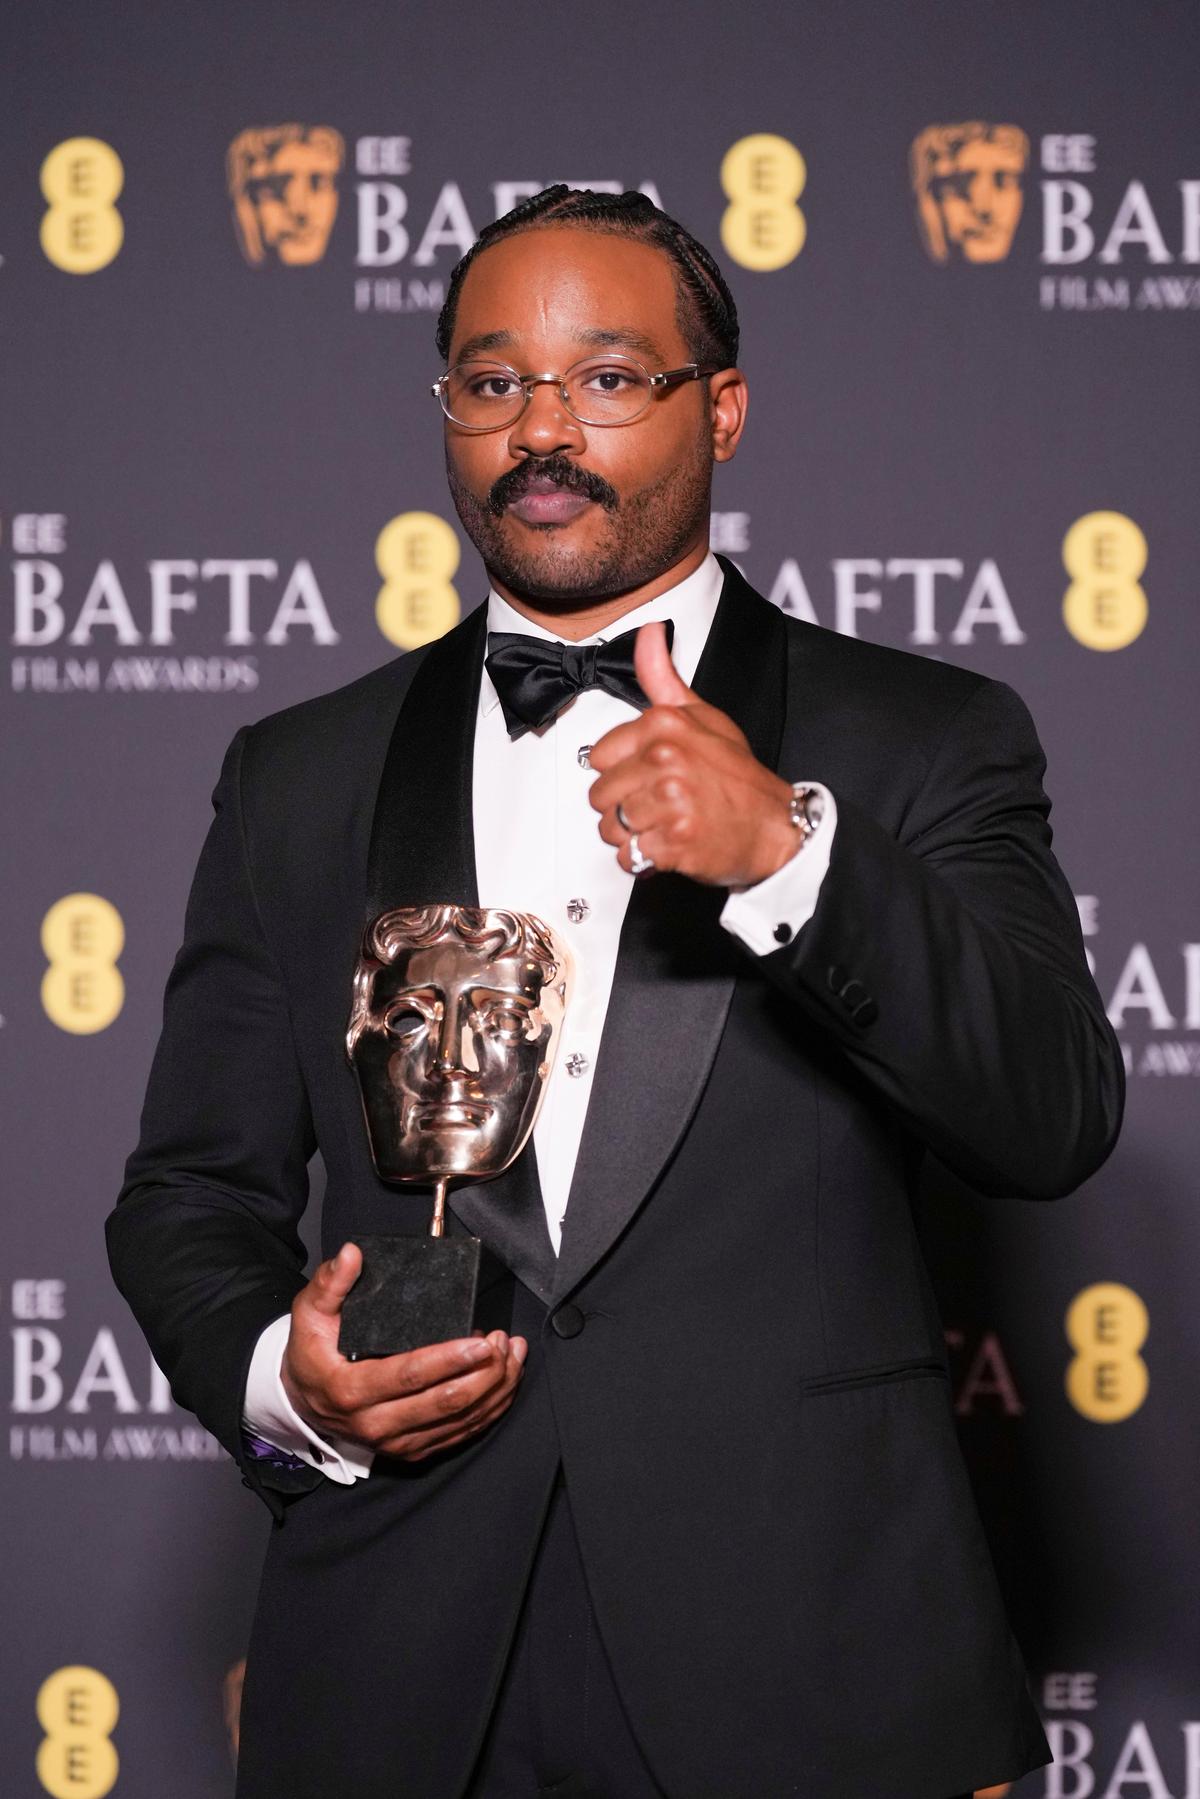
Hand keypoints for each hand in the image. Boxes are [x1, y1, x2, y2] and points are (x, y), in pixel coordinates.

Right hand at [281, 1243, 527, 1461]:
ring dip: (495, 1388)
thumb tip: (351, 1255)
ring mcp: (397, 1442)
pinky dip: (491, 1408)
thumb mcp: (310, 1313)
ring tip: (512, 1355)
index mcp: (351, 1390)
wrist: (304, 1400)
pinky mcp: (414, 1449)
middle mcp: (375, 1423)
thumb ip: (330, 1283)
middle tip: (501, 1341)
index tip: (480, 1341)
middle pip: (444, 1403)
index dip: (449, 1359)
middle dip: (484, 1373)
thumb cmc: (312, 1353)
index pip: (409, 1376)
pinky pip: (461, 1434)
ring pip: (459, 1420)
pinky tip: (506, 1382)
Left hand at [588, 620, 799, 887]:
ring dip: (632, 834)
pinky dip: (645, 859)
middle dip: (623, 807)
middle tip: (658, 805)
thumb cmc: (737, 776)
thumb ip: (664, 679)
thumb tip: (649, 633)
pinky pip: (629, 857)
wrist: (774, 827)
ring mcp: (669, 801)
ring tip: (664, 824)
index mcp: (664, 726)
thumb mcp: (704, 716)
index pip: (597, 757)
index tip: (647, 775)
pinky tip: (669, 844)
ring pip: (610, 828)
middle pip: (599, 796)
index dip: (620, 771)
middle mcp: (665, 760)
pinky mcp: (673, 841)